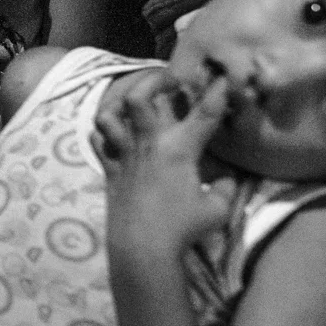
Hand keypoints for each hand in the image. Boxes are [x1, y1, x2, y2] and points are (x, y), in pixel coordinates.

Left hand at [93, 68, 233, 249]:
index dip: (218, 91)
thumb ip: (225, 188)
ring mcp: (125, 154)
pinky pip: (98, 140)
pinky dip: (104, 132)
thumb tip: (227, 179)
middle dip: (153, 81)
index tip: (224, 77)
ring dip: (120, 105)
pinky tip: (115, 132)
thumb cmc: (182, 229)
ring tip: (134, 104)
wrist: (142, 248)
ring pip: (110, 114)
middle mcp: (149, 143)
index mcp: (180, 149)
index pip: (205, 113)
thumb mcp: (217, 210)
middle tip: (167, 81)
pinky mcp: (109, 169)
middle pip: (141, 97)